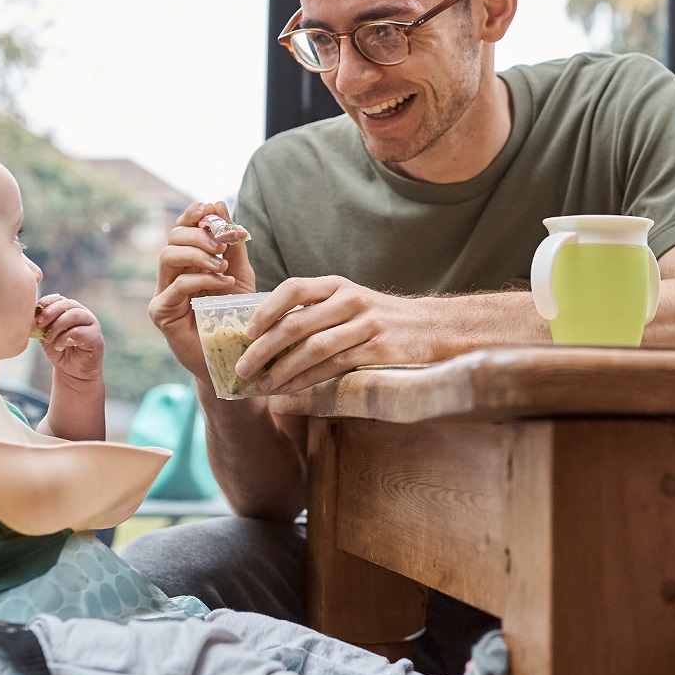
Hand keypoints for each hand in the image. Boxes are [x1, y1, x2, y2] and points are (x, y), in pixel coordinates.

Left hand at [34, 294, 103, 385]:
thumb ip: (40, 325)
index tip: (35, 311)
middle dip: (50, 312)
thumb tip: (29, 315)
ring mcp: (91, 324)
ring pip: (75, 315)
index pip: (59, 298)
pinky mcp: (96, 337)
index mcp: (69, 310)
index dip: (47, 302)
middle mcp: (82, 313)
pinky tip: (58, 346)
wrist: (72, 370)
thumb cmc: (59, 350)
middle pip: (68, 304)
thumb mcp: (45, 335)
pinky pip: (80, 332)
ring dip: (57, 326)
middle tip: (39, 324)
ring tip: (48, 339)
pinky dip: (65, 338)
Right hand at [149, 201, 254, 375]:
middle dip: (199, 233)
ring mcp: (163, 293)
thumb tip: (220, 204)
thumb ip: (232, 244)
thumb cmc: (234, 316)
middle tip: (222, 243)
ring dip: (197, 253)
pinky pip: (176, 287)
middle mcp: (170, 274)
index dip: (193, 213)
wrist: (232, 356)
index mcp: (187, 262)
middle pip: (173, 237)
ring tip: (221, 263)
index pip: (182, 227)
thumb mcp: (239, 274)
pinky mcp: (161, 313)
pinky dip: (201, 279)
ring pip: (168, 256)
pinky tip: (222, 282)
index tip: (212, 208)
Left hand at [235, 275, 445, 394]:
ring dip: (283, 369)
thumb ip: (316, 311)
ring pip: (313, 348)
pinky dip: (308, 379)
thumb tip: (266, 333)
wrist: (432, 327)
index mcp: (337, 285)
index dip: (266, 309)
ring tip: (263, 385)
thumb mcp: (350, 302)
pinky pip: (334, 366)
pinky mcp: (377, 349)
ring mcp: (365, 324)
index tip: (247, 330)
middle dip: (264, 348)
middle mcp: (349, 300)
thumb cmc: (380, 319)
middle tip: (243, 367)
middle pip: (297, 323)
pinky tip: (291, 389)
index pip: (293, 289)